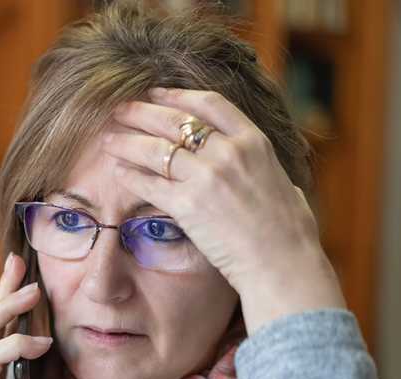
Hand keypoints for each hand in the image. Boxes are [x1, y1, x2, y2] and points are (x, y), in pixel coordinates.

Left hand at [103, 88, 344, 332]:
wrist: (282, 264)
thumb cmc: (291, 233)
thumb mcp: (286, 184)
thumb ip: (266, 169)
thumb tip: (263, 169)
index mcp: (253, 142)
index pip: (209, 104)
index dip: (177, 96)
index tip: (156, 93)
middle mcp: (228, 152)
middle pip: (174, 121)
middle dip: (142, 113)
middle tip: (120, 110)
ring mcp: (206, 177)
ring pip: (154, 149)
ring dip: (127, 142)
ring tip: (109, 140)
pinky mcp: (187, 206)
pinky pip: (149, 184)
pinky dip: (130, 176)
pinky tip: (118, 172)